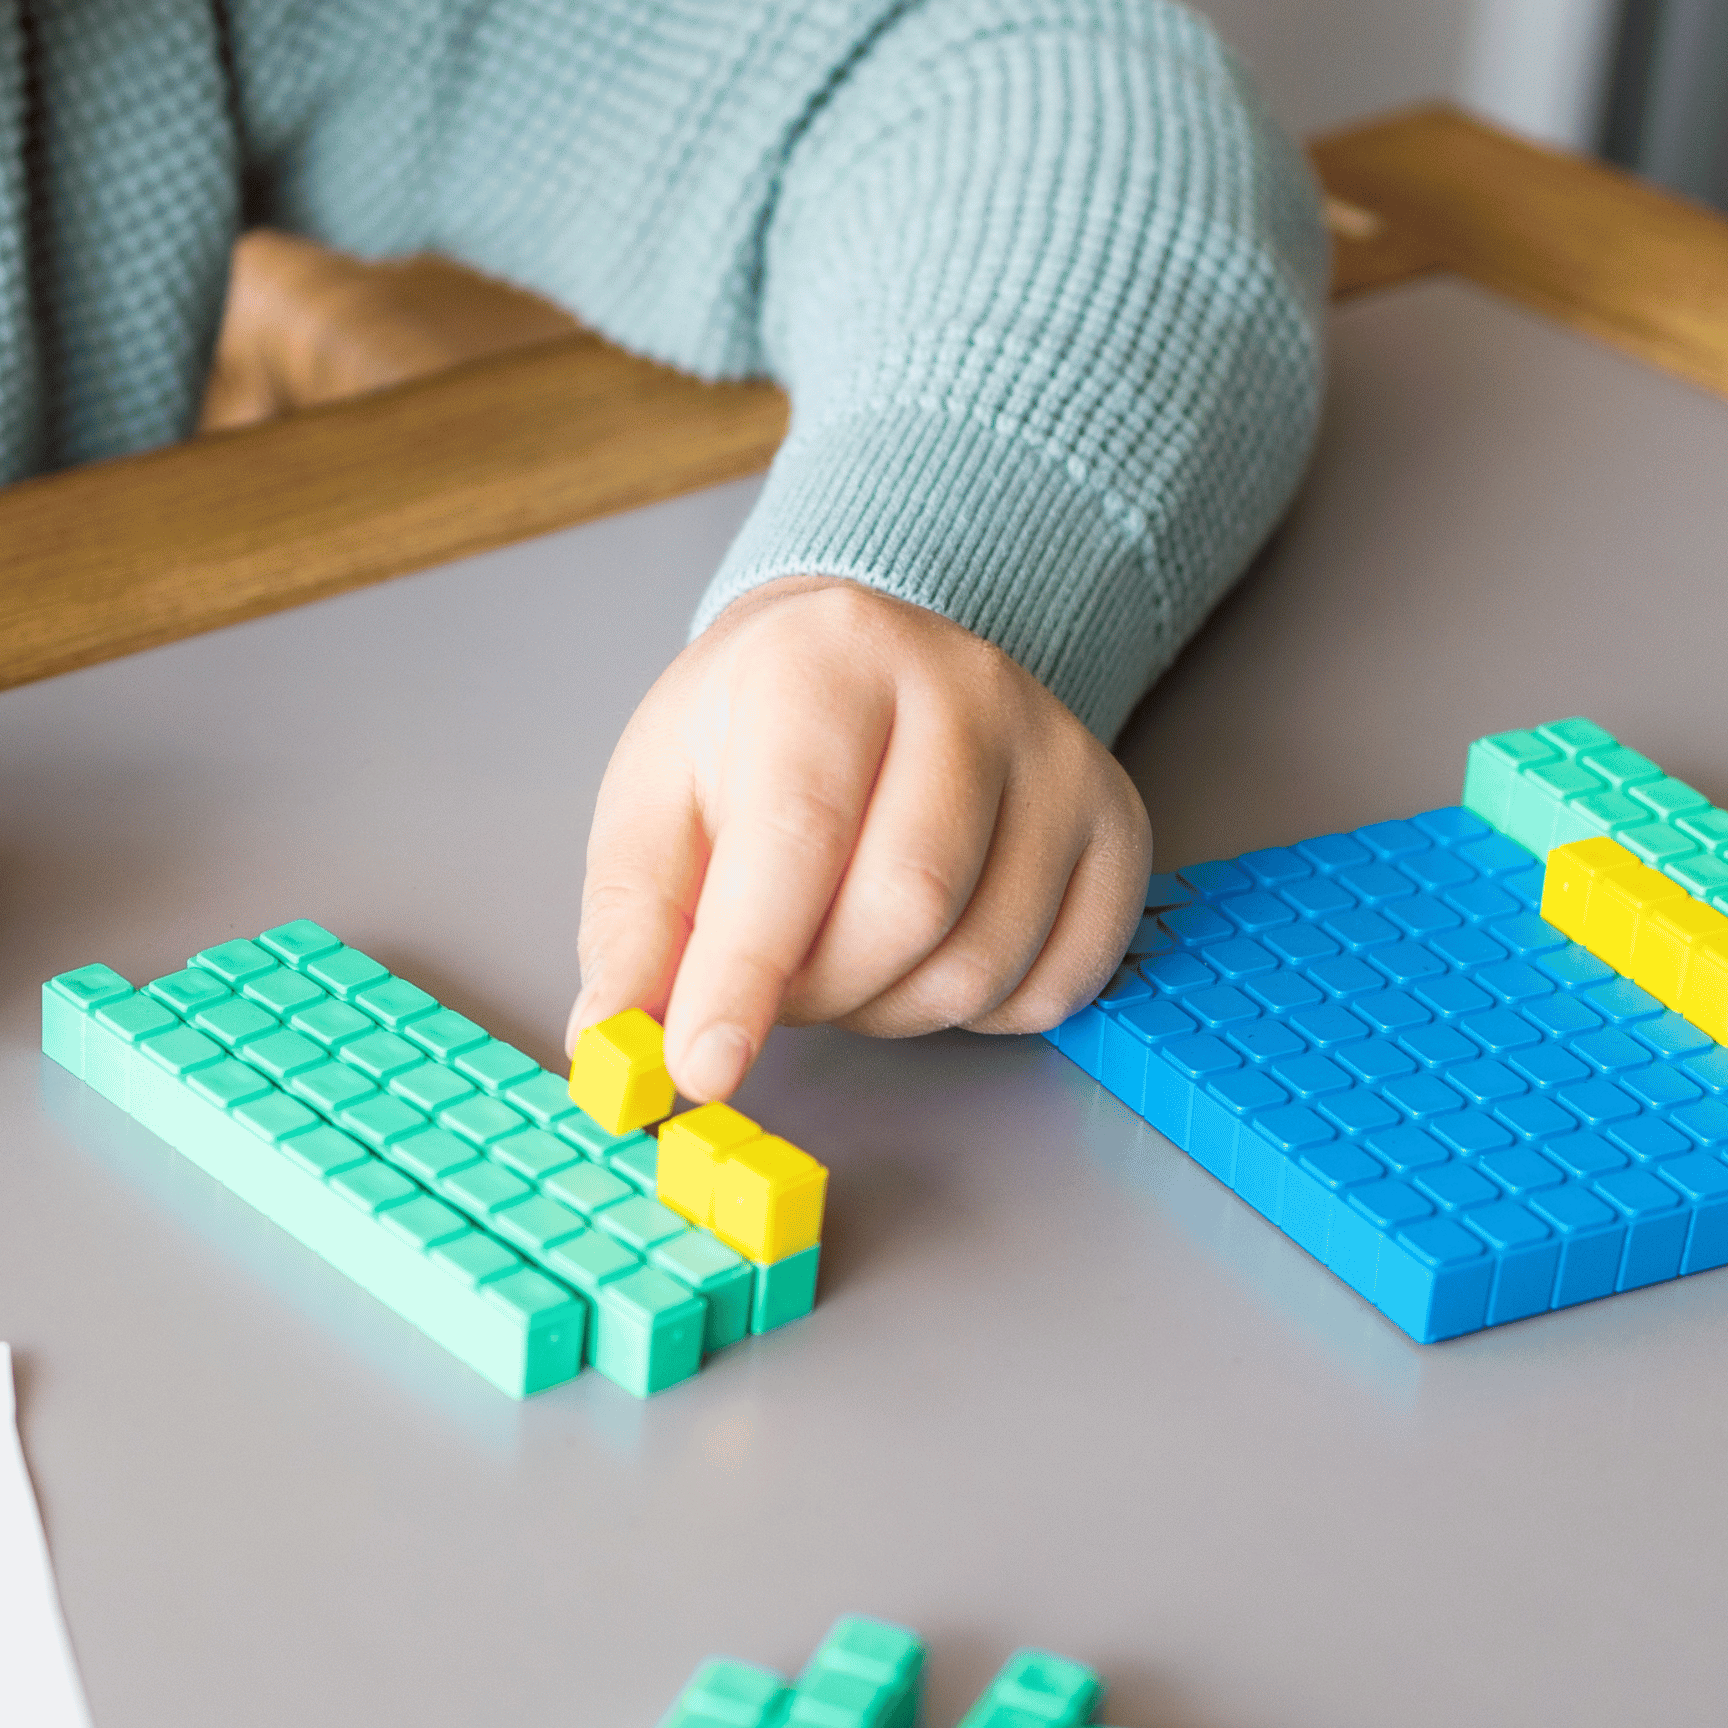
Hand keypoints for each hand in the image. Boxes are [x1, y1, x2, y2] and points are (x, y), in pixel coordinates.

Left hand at [567, 581, 1147, 1105]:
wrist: (860, 663)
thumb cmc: (751, 736)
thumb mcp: (657, 800)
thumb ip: (633, 923)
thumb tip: (613, 1041)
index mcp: (829, 661)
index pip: (797, 835)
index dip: (744, 970)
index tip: (700, 1067)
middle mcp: (965, 689)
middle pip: (906, 907)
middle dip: (817, 993)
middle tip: (771, 984)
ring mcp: (1059, 753)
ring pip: (983, 960)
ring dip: (888, 1010)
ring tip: (839, 955)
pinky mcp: (1115, 821)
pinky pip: (1060, 981)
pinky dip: (980, 1011)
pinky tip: (924, 956)